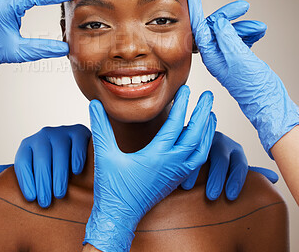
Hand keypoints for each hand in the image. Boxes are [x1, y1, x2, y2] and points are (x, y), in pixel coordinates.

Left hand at [0, 124, 90, 207]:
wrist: (76, 147)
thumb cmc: (51, 163)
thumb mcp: (32, 167)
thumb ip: (14, 172)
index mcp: (28, 145)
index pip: (23, 161)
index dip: (26, 180)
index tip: (31, 199)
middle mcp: (43, 135)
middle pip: (41, 158)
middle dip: (43, 182)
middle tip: (46, 202)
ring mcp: (61, 132)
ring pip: (59, 152)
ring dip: (59, 174)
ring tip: (59, 193)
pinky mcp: (79, 131)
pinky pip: (76, 145)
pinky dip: (76, 158)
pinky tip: (76, 172)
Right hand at [85, 86, 215, 251]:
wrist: (119, 218)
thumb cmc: (112, 189)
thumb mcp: (104, 155)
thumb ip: (101, 127)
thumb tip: (95, 104)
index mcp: (155, 156)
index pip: (175, 125)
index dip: (182, 104)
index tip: (187, 88)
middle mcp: (170, 164)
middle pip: (195, 135)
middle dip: (203, 113)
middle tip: (209, 95)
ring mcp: (175, 173)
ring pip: (200, 150)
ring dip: (207, 130)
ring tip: (211, 114)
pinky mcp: (175, 180)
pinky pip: (197, 161)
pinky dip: (203, 146)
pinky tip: (202, 140)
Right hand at [182, 131, 277, 199]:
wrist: (200, 138)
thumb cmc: (219, 158)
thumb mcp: (234, 163)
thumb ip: (250, 172)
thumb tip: (273, 179)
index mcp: (235, 150)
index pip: (240, 164)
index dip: (236, 179)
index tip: (230, 196)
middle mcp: (221, 142)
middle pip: (221, 159)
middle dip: (216, 178)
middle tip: (212, 196)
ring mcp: (204, 137)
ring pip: (202, 153)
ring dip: (195, 172)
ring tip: (189, 187)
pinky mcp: (188, 135)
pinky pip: (185, 147)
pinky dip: (181, 161)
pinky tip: (177, 173)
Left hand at [186, 0, 298, 155]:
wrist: (267, 101)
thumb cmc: (253, 85)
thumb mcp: (237, 56)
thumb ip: (225, 36)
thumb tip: (217, 20)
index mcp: (210, 55)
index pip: (199, 26)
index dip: (195, 8)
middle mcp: (215, 55)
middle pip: (215, 26)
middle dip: (229, 16)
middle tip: (243, 6)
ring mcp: (225, 56)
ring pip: (229, 32)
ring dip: (243, 26)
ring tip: (259, 27)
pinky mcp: (236, 58)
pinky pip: (238, 39)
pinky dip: (248, 33)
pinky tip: (258, 33)